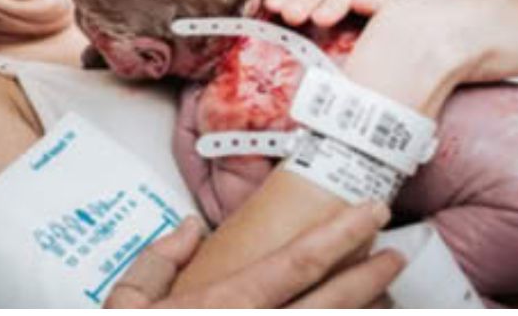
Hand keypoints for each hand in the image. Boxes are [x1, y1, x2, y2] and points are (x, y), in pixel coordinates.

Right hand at [104, 203, 403, 307]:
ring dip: (362, 313)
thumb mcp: (123, 306)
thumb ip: (156, 262)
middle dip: (371, 277)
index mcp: (223, 306)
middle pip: (332, 304)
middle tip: (393, 253)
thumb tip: (189, 228)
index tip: (370, 212)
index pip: (297, 263)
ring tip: (382, 296)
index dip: (341, 235)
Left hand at [264, 0, 396, 26]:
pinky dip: (374, 2)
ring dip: (334, 2)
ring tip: (321, 17)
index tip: (272, 4)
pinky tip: (364, 5)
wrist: (377, 26)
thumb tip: (251, 12)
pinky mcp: (387, 2)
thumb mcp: (299, 13)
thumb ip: (281, 9)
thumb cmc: (326, 23)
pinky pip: (383, 0)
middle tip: (291, 15)